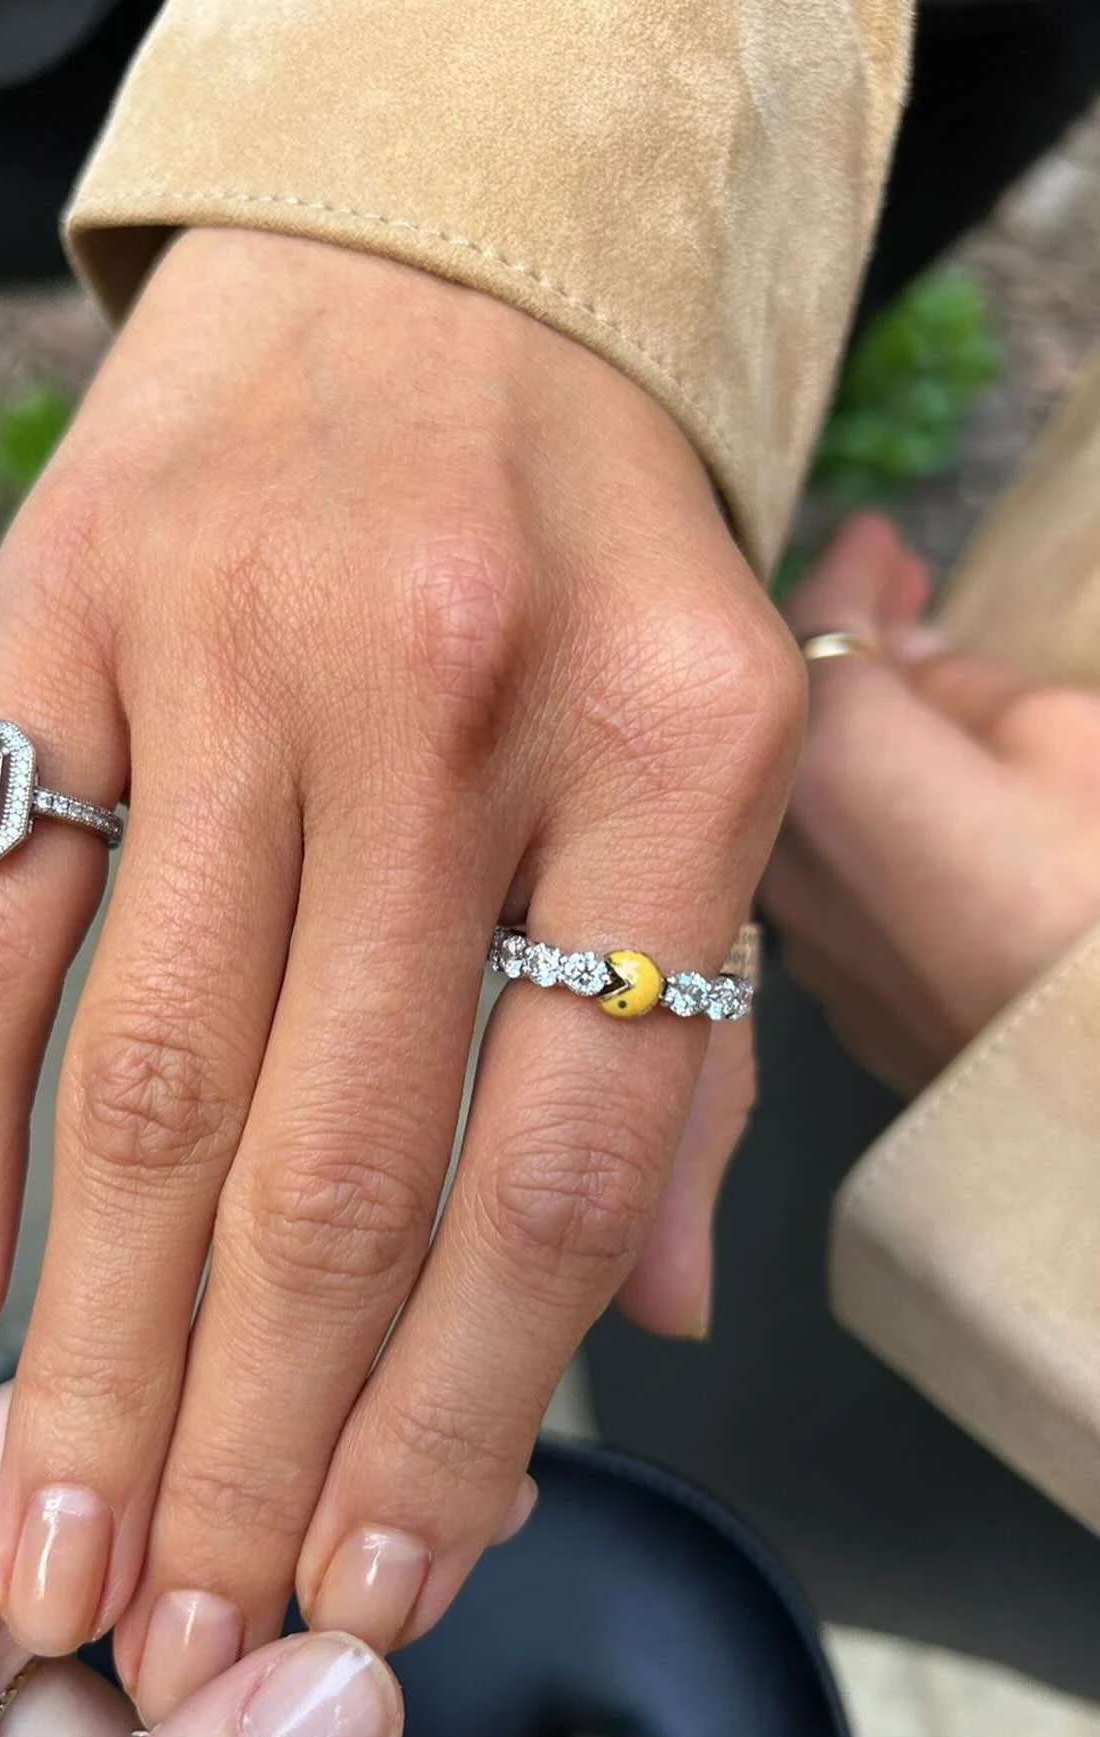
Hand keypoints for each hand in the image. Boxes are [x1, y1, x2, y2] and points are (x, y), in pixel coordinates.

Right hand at [0, 228, 802, 1717]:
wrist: (426, 253)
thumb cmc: (588, 536)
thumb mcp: (709, 742)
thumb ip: (686, 1028)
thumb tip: (656, 1319)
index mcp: (669, 743)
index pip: (561, 1154)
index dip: (468, 1405)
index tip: (384, 1580)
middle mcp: (450, 698)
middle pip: (333, 1161)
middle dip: (253, 1441)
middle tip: (188, 1634)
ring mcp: (235, 646)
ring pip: (144, 1078)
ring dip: (97, 1350)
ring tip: (66, 1541)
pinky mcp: (58, 614)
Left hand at [765, 514, 1099, 1093]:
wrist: (1098, 1084)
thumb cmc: (1099, 906)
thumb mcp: (1068, 740)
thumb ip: (967, 682)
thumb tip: (911, 654)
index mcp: (833, 761)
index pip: (813, 633)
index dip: (850, 575)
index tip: (877, 541)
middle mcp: (783, 854)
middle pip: (779, 729)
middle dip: (835, 659)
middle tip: (895, 605)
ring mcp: (808, 943)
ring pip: (796, 811)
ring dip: (840, 748)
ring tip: (916, 703)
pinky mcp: (846, 1008)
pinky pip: (826, 880)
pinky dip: (856, 826)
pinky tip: (917, 809)